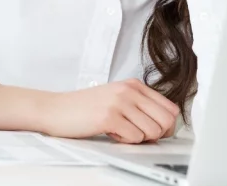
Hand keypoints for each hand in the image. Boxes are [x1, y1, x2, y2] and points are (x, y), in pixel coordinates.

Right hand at [41, 79, 179, 143]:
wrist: (55, 109)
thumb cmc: (84, 108)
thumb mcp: (116, 98)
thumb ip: (139, 105)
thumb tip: (165, 125)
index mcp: (133, 85)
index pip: (170, 108)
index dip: (167, 126)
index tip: (154, 131)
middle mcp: (129, 90)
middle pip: (166, 121)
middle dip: (157, 135)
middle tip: (138, 134)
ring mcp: (119, 102)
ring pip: (153, 131)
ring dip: (138, 138)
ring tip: (120, 131)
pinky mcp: (109, 116)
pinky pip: (135, 138)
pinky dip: (125, 142)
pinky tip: (111, 133)